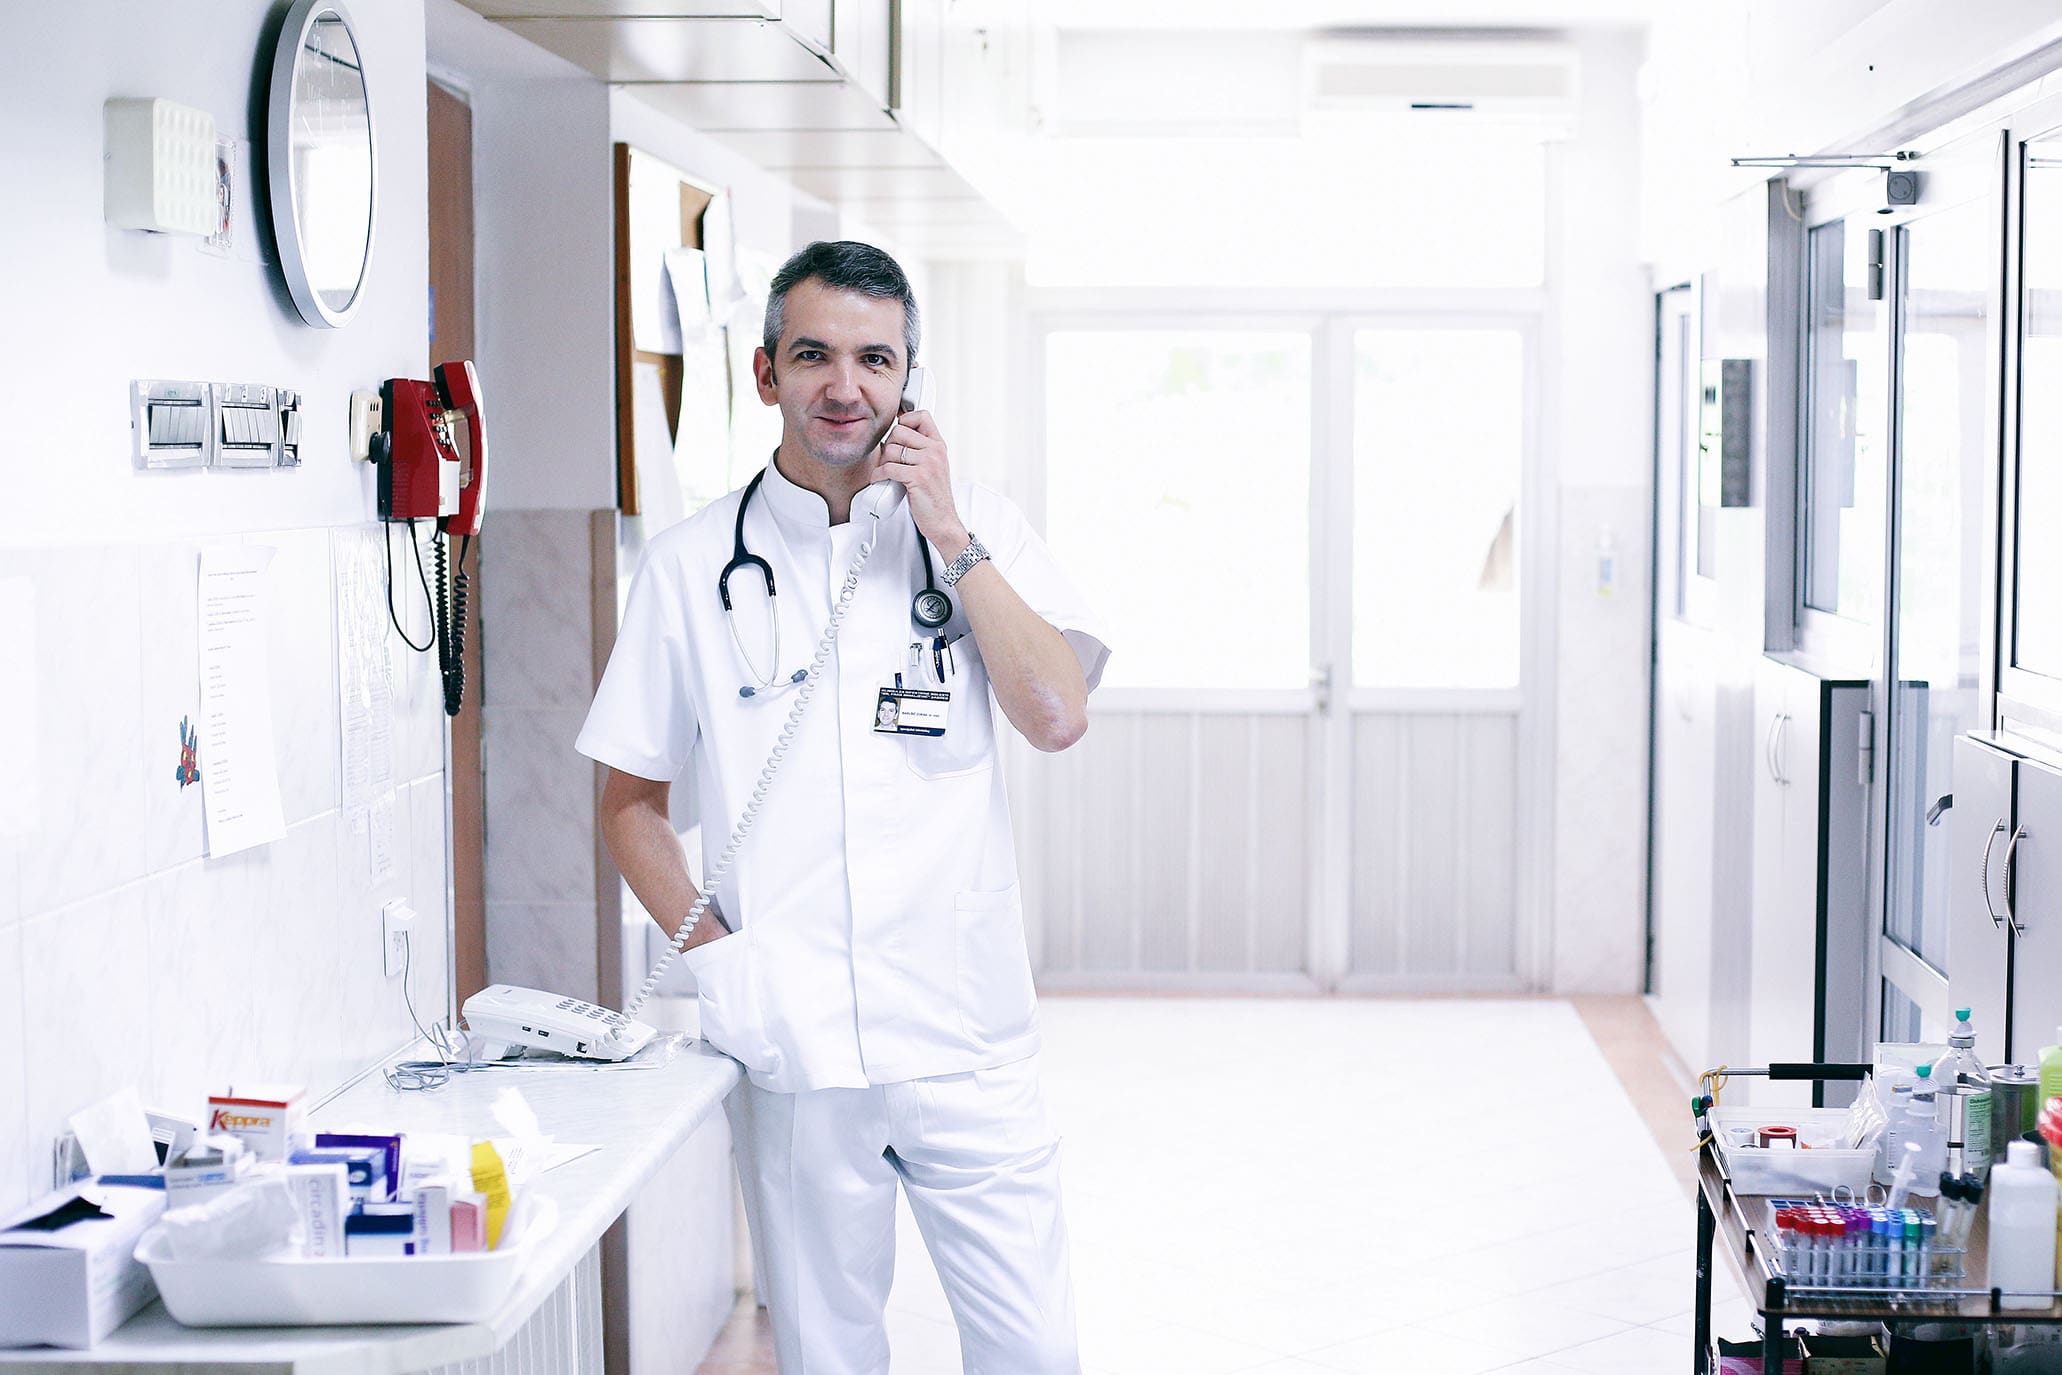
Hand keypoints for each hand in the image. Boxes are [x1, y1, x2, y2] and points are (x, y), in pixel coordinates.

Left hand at [873, 409, 967, 551]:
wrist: (943, 522)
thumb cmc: (934, 497)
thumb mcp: (932, 467)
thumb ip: (919, 450)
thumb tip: (894, 437)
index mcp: (939, 445)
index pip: (921, 416)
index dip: (904, 421)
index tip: (898, 435)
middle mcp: (935, 451)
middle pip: (899, 431)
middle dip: (888, 446)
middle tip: (890, 460)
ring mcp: (928, 463)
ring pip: (891, 449)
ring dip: (882, 462)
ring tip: (885, 473)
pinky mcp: (918, 477)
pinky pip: (888, 467)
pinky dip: (878, 475)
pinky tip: (880, 480)